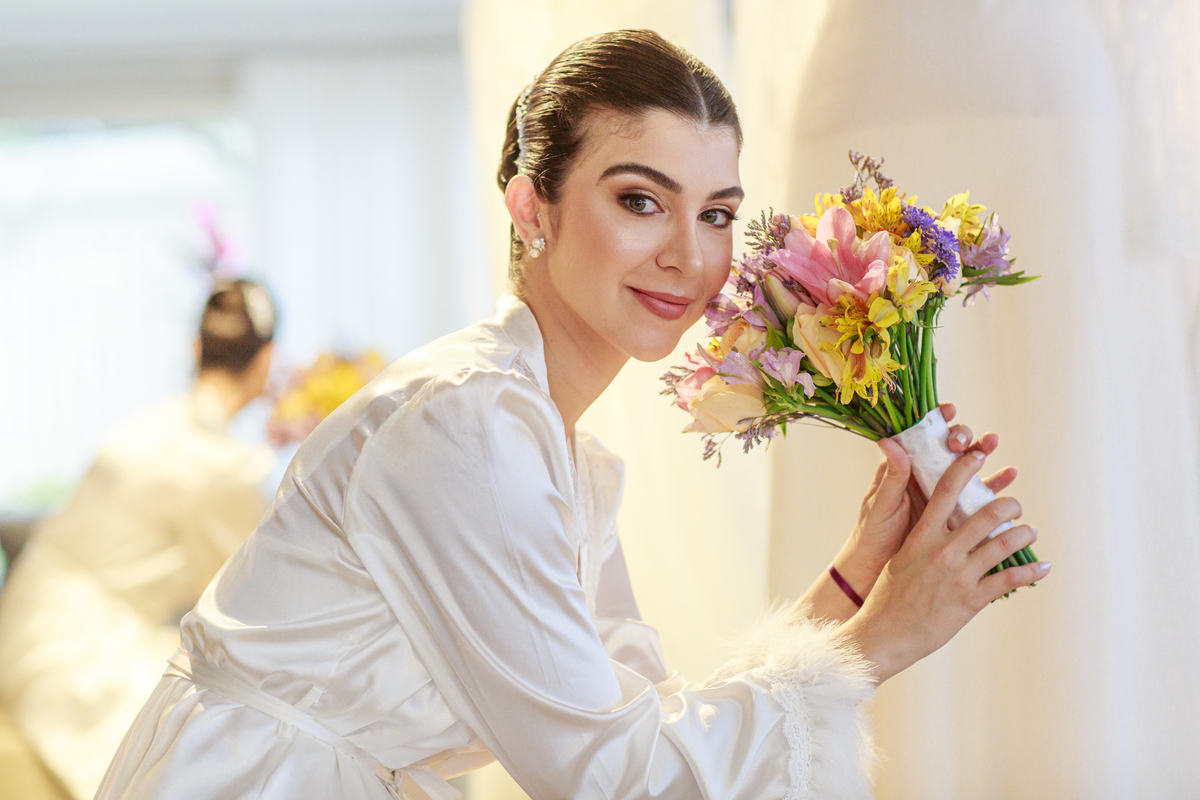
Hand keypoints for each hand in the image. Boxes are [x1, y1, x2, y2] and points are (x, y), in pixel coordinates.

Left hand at [833, 403, 1016, 597]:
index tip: (949, 410)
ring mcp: (943, 494)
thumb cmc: (874, 532)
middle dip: (961, 436)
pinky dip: (996, 484)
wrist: (880, 568)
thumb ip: (891, 476)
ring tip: (993, 443)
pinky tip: (1010, 474)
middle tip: (964, 442)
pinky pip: (980, 496)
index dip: (937, 419)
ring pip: (967, 467)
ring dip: (983, 453)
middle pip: (949, 447)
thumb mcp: (881, 504)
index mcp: (905, 469)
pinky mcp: (957, 514)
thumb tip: (889, 440)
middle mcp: (926, 476)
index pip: (922, 435)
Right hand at [834, 447, 1048, 683]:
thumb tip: (937, 519)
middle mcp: (943, 551)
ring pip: (1004, 543)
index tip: (979, 455)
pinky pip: (1009, 579)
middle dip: (1008, 504)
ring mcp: (959, 575)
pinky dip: (1031, 572)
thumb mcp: (903, 558)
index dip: (965, 468)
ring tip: (1031, 532)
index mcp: (922, 536)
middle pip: (986, 514)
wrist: (886, 633)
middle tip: (1014, 504)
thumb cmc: (889, 595)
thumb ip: (923, 537)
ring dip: (1025, 534)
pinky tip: (1043, 568)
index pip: (946, 491)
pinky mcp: (972, 599)